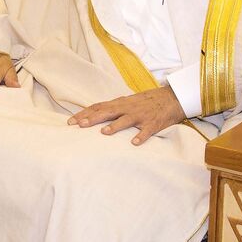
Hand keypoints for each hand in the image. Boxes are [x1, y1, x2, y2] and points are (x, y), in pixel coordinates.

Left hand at [68, 86, 185, 144]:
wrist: (171, 98)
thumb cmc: (145, 102)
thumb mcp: (126, 102)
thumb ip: (111, 108)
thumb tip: (91, 115)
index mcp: (120, 103)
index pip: (98, 107)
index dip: (84, 113)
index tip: (70, 122)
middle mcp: (128, 108)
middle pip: (108, 112)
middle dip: (93, 118)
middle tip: (80, 125)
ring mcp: (141, 115)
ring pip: (126, 120)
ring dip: (115, 126)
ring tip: (104, 132)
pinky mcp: (153, 123)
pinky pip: (147, 131)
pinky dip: (141, 136)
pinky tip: (134, 143)